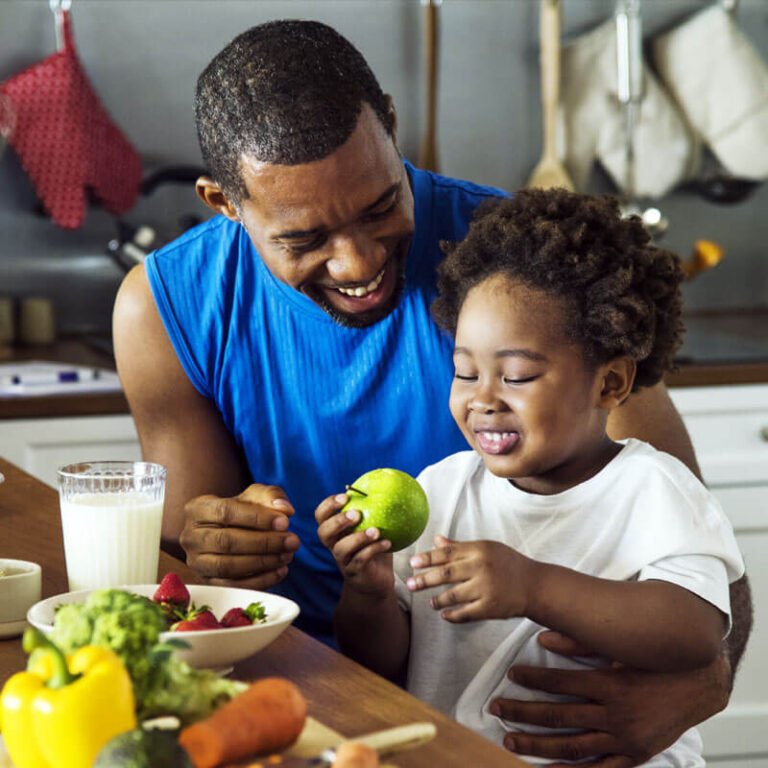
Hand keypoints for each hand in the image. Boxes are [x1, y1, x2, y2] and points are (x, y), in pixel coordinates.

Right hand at [179, 484, 299, 589]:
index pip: (226, 512)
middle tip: (292, 541)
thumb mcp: (255, 496)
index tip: (285, 522)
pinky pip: (232, 586)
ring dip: (263, 563)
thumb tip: (285, 510)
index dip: (257, 518)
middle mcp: (190, 536)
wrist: (229, 531)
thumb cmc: (243, 510)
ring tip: (288, 556)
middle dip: (264, 543)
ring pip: (228, 566)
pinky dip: (259, 581)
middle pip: (227, 541)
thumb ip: (271, 496)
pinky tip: (280, 571)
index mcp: (197, 508)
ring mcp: (195, 562)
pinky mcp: (206, 582)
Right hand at [315, 493, 392, 596]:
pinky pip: (360, 561)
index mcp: (335, 530)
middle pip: (323, 532)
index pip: (321, 515)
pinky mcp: (354, 573)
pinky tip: (387, 543)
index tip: (345, 496)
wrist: (375, 580)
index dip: (328, 505)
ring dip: (358, 538)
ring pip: (341, 549)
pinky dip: (373, 550)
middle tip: (356, 514)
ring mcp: (342, 560)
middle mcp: (334, 545)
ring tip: (376, 530)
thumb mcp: (373, 525)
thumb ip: (374, 509)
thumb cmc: (373, 547)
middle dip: (338, 521)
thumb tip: (386, 482)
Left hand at [406, 535, 530, 621]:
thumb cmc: (508, 564)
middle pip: (446, 574)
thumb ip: (460, 546)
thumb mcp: (487, 548)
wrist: (535, 585)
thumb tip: (436, 540)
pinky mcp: (491, 607)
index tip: (412, 562)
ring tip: (430, 602)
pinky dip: (453, 615)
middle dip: (424, 579)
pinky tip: (444, 615)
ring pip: (453, 595)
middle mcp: (481, 567)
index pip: (447, 553)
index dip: (427, 558)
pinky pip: (466, 613)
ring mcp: (486, 588)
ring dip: (438, 600)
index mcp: (479, 550)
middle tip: (409, 583)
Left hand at [490, 631, 730, 765]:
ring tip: (508, 739)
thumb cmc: (655, 661)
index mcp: (611, 683)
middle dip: (523, 712)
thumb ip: (580, 642)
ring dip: (537, 744)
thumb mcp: (620, 647)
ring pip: (572, 746)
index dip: (533, 678)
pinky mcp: (635, 756)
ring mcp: (625, 740)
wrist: (698, 685)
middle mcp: (616, 714)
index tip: (511, 674)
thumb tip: (543, 637)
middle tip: (496, 707)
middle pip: (559, 716)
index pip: (561, 682)